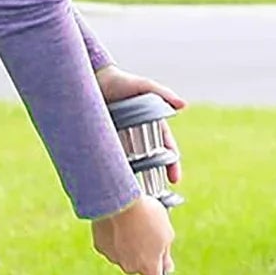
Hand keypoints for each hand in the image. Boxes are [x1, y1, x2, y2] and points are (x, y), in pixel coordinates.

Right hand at [91, 194, 175, 274]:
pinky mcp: (101, 247)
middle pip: (142, 264)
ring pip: (126, 254)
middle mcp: (131, 267)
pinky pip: (112, 245)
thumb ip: (166, 253)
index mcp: (150, 266)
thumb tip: (166, 268)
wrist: (117, 199)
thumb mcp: (166, 233)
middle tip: (148, 231)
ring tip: (134, 222)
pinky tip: (119, 223)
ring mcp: (115, 258)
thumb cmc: (147, 214)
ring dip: (131, 242)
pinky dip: (116, 237)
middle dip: (146, 252)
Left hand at [95, 65, 185, 184]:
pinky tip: (113, 185)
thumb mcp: (143, 86)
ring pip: (131, 163)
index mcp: (151, 123)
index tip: (174, 179)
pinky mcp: (104, 140)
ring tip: (136, 196)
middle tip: (157, 194)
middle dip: (156, 177)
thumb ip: (163, 94)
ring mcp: (121, 138)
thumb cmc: (121, 81)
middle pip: (150, 159)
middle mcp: (137, 133)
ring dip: (135, 178)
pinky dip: (114, 172)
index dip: (171, 164)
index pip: (165, 148)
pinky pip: (111, 160)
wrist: (93, 78)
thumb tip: (183, 106)